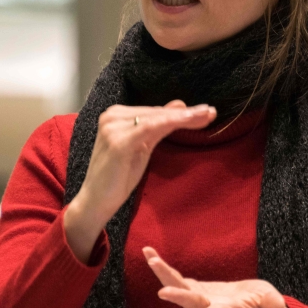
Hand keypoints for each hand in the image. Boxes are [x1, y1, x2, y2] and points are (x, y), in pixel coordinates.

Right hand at [64, 101, 215, 261]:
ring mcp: (113, 127)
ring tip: (207, 114)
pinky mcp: (118, 141)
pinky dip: (172, 123)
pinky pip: (151, 128)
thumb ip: (158, 126)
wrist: (95, 202)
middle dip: (187, 113)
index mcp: (115, 115)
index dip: (180, 112)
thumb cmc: (117, 177)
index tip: (206, 111)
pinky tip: (190, 120)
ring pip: (157, 118)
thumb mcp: (142, 147)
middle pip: (157, 112)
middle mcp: (111, 116)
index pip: (154, 111)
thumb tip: (180, 105)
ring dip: (185, 116)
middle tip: (211, 111)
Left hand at [143, 247, 291, 307]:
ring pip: (178, 286)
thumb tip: (277, 305)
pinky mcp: (196, 288)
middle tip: (161, 291)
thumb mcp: (272, 305)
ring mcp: (200, 297)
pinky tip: (150, 254)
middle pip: (190, 300)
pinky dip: (163, 267)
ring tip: (149, 256)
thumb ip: (271, 304)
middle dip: (177, 295)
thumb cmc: (265, 307)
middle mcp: (209, 305)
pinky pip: (176, 277)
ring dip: (163, 273)